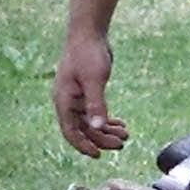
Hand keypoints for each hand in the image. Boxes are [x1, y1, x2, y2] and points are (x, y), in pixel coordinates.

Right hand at [54, 31, 128, 156]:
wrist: (89, 34)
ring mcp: (77, 97)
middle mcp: (68, 101)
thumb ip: (96, 104)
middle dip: (101, 139)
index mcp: (64, 101)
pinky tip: (120, 124)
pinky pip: (95, 112)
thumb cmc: (88, 54)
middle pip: (83, 129)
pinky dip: (107, 119)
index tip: (99, 155)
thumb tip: (98, 127)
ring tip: (126, 136)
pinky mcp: (87, 91)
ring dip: (106, 131)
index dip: (83, 145)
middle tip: (122, 144)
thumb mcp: (94, 80)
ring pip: (90, 122)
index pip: (70, 131)